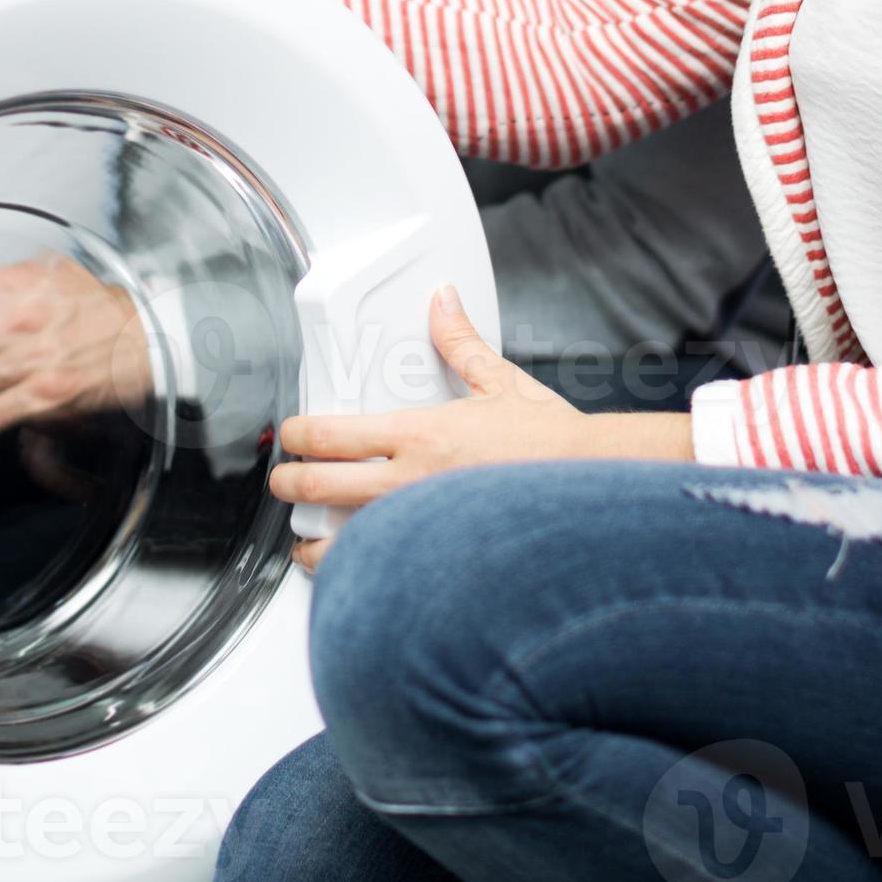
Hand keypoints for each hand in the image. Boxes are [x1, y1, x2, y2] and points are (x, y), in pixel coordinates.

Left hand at [268, 287, 693, 571]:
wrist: (596, 493)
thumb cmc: (554, 447)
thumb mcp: (503, 383)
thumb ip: (460, 342)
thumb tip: (443, 300)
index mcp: (420, 435)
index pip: (329, 435)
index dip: (297, 436)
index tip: (294, 436)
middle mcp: (410, 485)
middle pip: (317, 487)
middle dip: (288, 484)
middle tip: (285, 483)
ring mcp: (421, 531)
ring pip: (337, 546)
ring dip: (313, 545)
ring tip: (308, 544)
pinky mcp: (437, 566)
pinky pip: (378, 579)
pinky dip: (355, 581)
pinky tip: (356, 580)